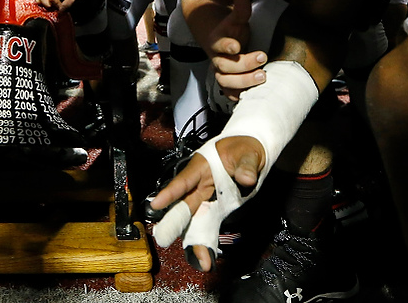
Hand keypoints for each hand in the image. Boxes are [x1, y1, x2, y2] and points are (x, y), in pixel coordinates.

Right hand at [149, 135, 264, 271]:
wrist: (251, 151)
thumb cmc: (244, 147)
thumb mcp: (248, 152)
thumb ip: (246, 166)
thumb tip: (246, 178)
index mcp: (201, 167)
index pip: (183, 181)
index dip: (169, 193)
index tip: (156, 204)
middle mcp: (199, 184)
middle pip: (184, 206)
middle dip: (175, 224)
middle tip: (165, 240)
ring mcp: (205, 197)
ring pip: (194, 220)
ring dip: (195, 240)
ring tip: (200, 261)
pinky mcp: (215, 208)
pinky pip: (207, 225)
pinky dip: (206, 240)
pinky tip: (206, 256)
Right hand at [205, 0, 267, 100]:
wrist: (219, 40)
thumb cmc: (230, 30)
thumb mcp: (235, 19)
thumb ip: (240, 10)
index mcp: (217, 42)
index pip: (219, 45)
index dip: (226, 46)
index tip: (237, 46)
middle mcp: (217, 59)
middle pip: (225, 66)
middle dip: (244, 64)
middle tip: (262, 58)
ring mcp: (222, 72)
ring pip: (226, 82)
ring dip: (244, 82)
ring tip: (262, 77)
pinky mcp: (228, 83)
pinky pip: (230, 93)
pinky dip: (240, 95)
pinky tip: (253, 94)